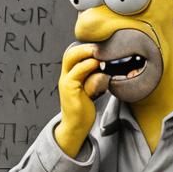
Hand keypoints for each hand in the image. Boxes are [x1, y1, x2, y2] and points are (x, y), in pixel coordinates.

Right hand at [54, 42, 99, 156]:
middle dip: (85, 46)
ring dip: (87, 52)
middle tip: (101, 45)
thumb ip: (94, 76)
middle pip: (70, 52)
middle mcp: (65, 76)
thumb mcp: (91, 88)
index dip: (85, 47)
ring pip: (72, 58)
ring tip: (100, 52)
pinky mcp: (69, 88)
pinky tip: (98, 65)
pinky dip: (88, 65)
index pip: (74, 54)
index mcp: (70, 75)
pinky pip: (77, 72)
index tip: (101, 46)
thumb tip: (107, 66)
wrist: (76, 126)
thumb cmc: (84, 108)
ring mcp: (65, 81)